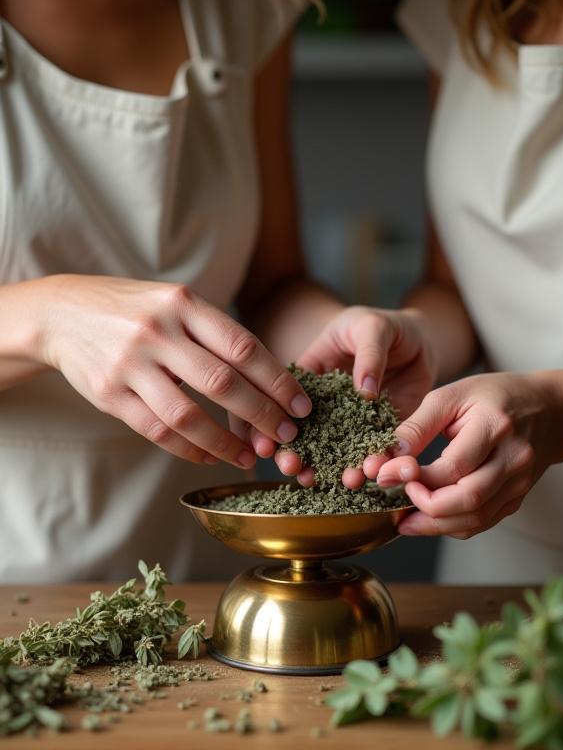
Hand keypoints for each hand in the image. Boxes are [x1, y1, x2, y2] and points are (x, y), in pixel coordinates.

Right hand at [37, 275, 310, 465]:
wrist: (63, 312)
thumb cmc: (136, 310)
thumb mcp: (174, 302)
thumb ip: (213, 332)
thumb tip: (269, 376)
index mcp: (183, 304)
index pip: (243, 346)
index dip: (277, 380)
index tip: (301, 405)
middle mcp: (158, 331)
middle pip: (222, 382)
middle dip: (261, 415)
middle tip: (285, 436)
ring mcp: (130, 364)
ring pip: (188, 415)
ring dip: (225, 443)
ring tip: (250, 458)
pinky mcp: (109, 394)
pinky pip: (157, 430)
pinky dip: (188, 449)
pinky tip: (210, 457)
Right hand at [273, 305, 434, 487]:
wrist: (421, 340)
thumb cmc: (387, 326)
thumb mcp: (372, 327)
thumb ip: (368, 355)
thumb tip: (365, 390)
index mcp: (312, 373)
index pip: (284, 398)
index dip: (271, 419)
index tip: (265, 443)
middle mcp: (326, 402)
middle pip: (303, 430)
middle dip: (294, 452)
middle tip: (290, 469)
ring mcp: (351, 419)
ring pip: (335, 447)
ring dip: (330, 466)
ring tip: (324, 480)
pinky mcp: (377, 429)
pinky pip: (370, 449)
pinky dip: (366, 464)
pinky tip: (363, 478)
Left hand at [375, 372, 559, 537]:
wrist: (550, 410)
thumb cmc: (494, 397)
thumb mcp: (451, 397)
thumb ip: (417, 428)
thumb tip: (386, 461)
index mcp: (496, 426)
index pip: (454, 465)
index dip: (417, 478)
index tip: (387, 476)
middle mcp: (513, 459)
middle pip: (467, 498)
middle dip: (425, 506)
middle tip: (395, 500)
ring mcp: (519, 483)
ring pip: (475, 518)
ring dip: (434, 524)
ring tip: (403, 519)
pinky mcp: (517, 498)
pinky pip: (482, 522)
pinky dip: (452, 525)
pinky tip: (428, 519)